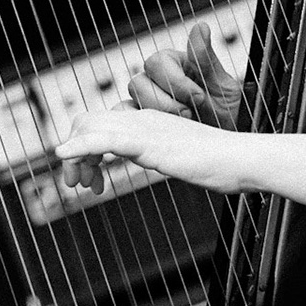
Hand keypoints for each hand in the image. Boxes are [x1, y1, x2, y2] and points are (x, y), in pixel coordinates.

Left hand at [54, 104, 243, 195]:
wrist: (242, 160)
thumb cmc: (219, 163)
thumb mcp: (180, 158)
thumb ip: (162, 154)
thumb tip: (156, 160)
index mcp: (148, 121)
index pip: (102, 123)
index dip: (87, 150)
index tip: (91, 182)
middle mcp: (141, 119)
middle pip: (89, 121)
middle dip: (76, 154)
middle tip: (79, 186)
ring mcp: (144, 129)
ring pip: (91, 128)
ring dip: (76, 159)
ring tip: (77, 185)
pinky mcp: (148, 144)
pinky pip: (105, 140)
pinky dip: (80, 146)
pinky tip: (64, 155)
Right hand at [128, 21, 243, 127]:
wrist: (228, 146)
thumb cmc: (227, 115)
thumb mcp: (224, 86)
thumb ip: (206, 59)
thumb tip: (200, 26)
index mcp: (175, 66)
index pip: (156, 62)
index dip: (176, 81)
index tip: (199, 97)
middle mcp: (156, 82)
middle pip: (138, 83)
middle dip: (165, 102)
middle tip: (189, 113)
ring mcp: (145, 104)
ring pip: (127, 104)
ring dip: (155, 116)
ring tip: (179, 126)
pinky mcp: (140, 126)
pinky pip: (123, 122)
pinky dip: (133, 128)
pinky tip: (158, 132)